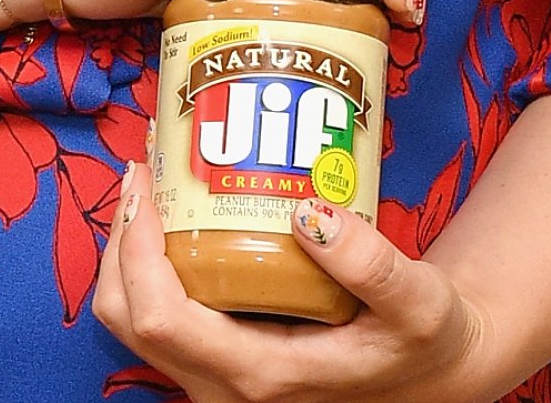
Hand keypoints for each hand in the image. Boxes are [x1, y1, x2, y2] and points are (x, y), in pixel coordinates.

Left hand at [93, 163, 486, 402]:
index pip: (161, 319)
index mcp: (261, 375)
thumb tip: (309, 214)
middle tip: (144, 170)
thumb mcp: (420, 305)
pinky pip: (162, 313)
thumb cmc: (425, 342)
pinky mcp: (223, 358)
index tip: (148, 183)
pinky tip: (176, 217)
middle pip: (127, 318)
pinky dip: (151, 264)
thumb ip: (374, 267)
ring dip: (129, 252)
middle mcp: (224, 386)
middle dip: (120, 241)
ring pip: (134, 319)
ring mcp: (218, 376)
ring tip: (152, 185)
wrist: (430, 370)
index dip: (136, 250)